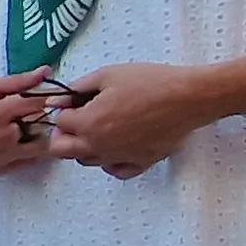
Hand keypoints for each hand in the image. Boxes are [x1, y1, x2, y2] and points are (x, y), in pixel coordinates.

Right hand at [0, 69, 62, 172]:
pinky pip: (29, 161)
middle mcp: (3, 138)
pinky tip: (16, 141)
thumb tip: (46, 72)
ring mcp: (3, 157)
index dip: (45, 98)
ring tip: (24, 128)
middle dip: (40, 117)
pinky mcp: (2, 170)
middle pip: (42, 125)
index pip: (38, 104)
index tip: (44, 97)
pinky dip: (28, 150)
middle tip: (29, 113)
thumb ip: (18, 81)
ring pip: (40, 146)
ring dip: (38, 135)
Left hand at [38, 62, 216, 177]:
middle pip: (63, 150)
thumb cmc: (149, 82)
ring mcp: (119, 158)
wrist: (187, 97)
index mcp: (88, 123)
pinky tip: (116, 146)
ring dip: (84, 146)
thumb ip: (77, 88)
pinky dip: (110, 161)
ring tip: (100, 127)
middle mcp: (99, 146)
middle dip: (63, 134)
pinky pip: (115, 171)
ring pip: (87, 161)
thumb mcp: (107, 75)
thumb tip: (57, 99)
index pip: (59, 123)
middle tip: (76, 119)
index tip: (74, 102)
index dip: (64, 110)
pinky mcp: (140, 163)